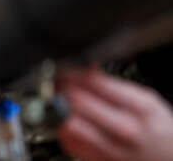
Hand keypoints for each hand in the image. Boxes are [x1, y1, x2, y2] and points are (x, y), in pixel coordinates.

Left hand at [56, 67, 172, 160]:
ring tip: (59, 101)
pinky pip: (69, 142)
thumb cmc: (159, 131)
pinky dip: (62, 129)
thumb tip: (86, 67)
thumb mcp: (147, 101)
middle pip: (76, 101)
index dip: (72, 73)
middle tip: (57, 84)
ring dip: (58, 109)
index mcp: (139, 107)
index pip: (93, 82)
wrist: (169, 160)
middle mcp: (125, 129)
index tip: (65, 70)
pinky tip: (67, 122)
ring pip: (67, 123)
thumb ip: (115, 84)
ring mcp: (111, 148)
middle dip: (62, 89)